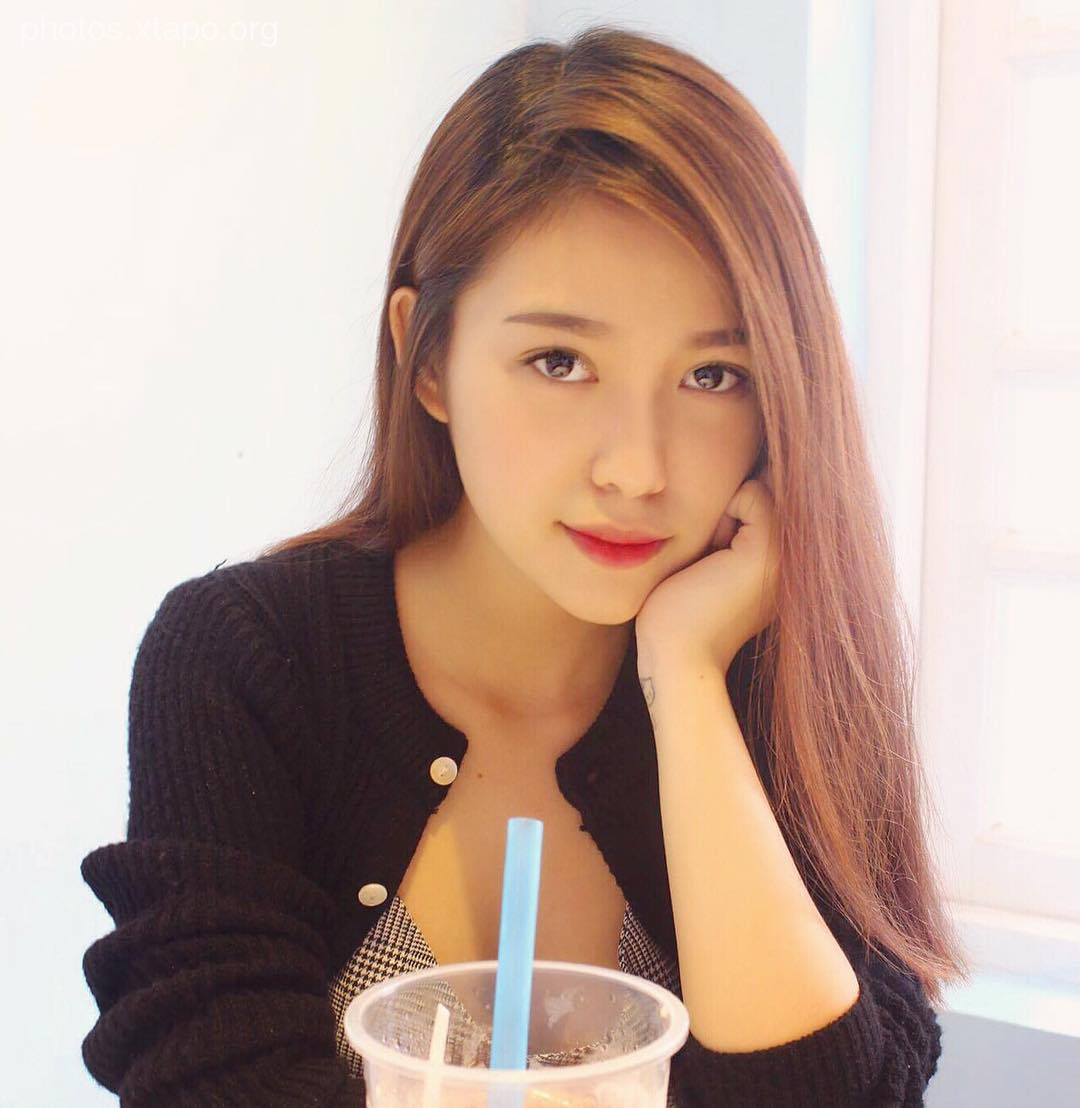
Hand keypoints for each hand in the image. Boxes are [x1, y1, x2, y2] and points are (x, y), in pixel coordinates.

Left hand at [635, 463, 778, 673]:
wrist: (677, 655)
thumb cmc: (682, 610)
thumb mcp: (716, 557)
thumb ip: (738, 522)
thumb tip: (747, 469)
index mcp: (792, 562)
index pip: (769, 495)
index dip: (731, 514)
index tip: (716, 559)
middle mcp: (802, 558)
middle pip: (767, 487)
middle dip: (730, 509)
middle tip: (713, 559)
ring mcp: (794, 552)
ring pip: (761, 487)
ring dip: (724, 513)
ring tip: (713, 560)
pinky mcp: (774, 547)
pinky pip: (752, 491)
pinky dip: (723, 512)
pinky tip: (715, 557)